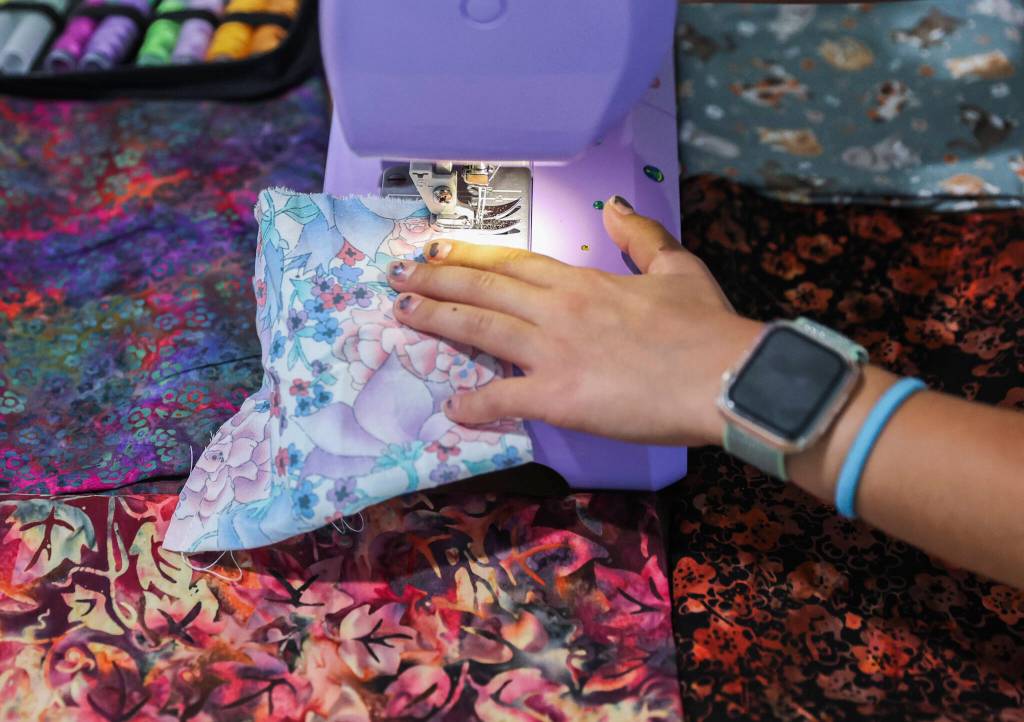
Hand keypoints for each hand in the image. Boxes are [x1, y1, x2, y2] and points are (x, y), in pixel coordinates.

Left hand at [387, 195, 763, 446]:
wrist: (726, 376)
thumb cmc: (706, 327)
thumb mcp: (678, 267)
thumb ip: (641, 236)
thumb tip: (616, 207)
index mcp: (583, 282)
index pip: (512, 264)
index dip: (469, 258)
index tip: (436, 252)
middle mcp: (558, 310)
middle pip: (483, 289)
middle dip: (435, 281)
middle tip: (397, 277)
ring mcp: (554, 352)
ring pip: (480, 330)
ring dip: (436, 320)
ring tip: (402, 313)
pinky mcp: (559, 397)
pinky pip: (503, 399)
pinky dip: (474, 405)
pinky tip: (452, 408)